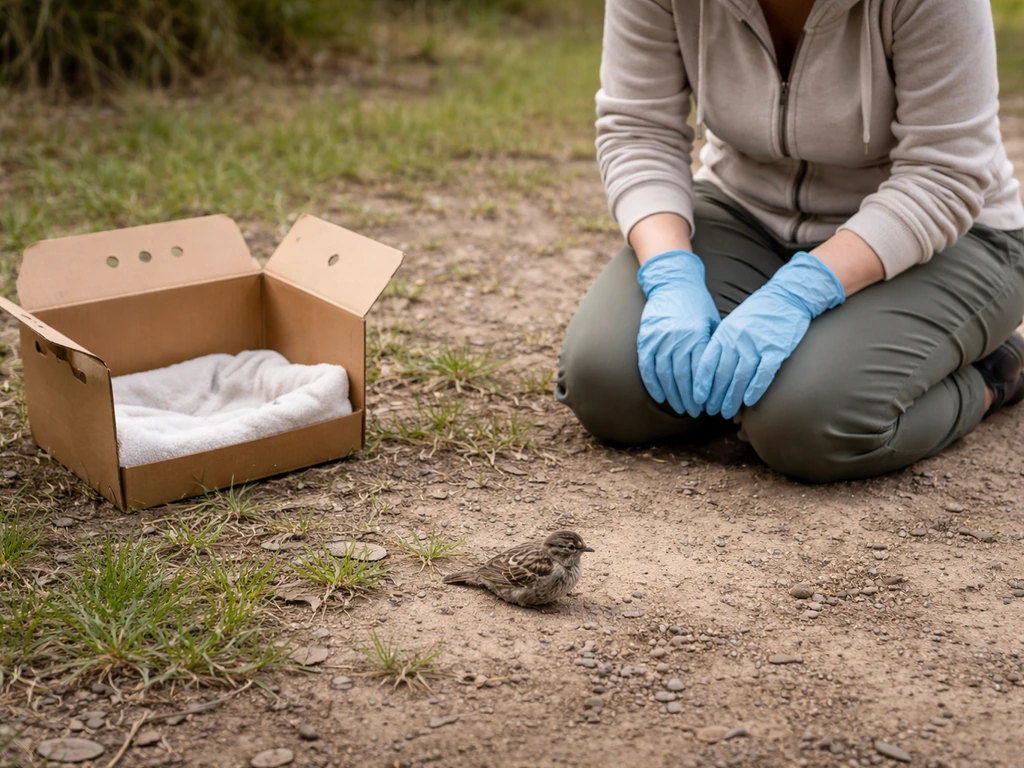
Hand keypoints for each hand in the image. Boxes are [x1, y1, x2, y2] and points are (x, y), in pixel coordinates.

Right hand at [637, 249, 720, 417]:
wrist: (673, 283)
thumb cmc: (698, 304)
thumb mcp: (712, 323)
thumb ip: (713, 348)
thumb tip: (721, 376)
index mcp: (696, 335)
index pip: (699, 371)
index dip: (702, 391)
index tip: (707, 405)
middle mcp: (676, 339)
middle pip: (681, 377)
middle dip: (688, 399)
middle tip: (694, 412)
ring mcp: (658, 339)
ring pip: (664, 375)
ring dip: (672, 395)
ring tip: (680, 408)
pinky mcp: (645, 338)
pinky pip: (647, 367)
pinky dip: (653, 384)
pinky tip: (660, 396)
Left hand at [694, 252, 844, 418]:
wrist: (786, 296)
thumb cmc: (757, 314)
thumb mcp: (732, 325)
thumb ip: (721, 345)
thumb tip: (709, 372)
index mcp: (723, 335)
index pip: (706, 364)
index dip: (701, 384)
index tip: (698, 399)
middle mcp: (736, 341)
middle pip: (722, 375)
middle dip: (715, 397)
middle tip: (712, 411)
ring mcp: (756, 345)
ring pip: (740, 377)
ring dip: (732, 398)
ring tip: (727, 413)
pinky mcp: (776, 349)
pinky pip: (763, 373)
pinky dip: (755, 389)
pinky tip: (748, 402)